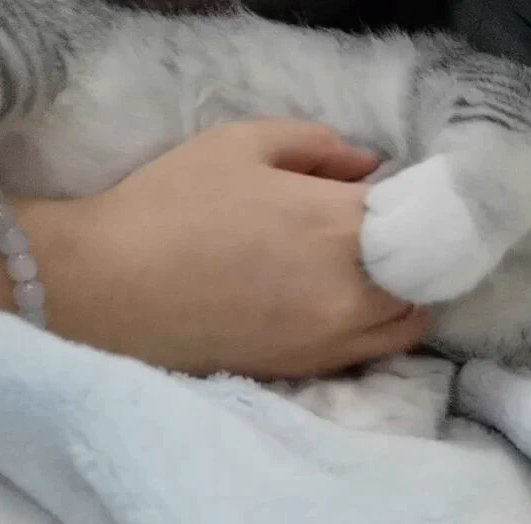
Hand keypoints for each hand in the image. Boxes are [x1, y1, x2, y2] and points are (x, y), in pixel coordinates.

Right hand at [33, 119, 427, 378]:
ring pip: (407, 323)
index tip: (396, 194)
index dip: (417, 203)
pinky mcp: (305, 372)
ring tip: (365, 271)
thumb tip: (371, 165)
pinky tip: (334, 303)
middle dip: (416, 251)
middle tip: (381, 232)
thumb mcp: (241, 144)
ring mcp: (331, 340)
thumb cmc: (168, 205)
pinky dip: (372, 327)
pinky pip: (368, 351)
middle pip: (427, 277)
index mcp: (340, 225)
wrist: (103, 290)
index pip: (423, 218)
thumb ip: (319, 146)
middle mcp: (351, 291)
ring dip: (403, 294)